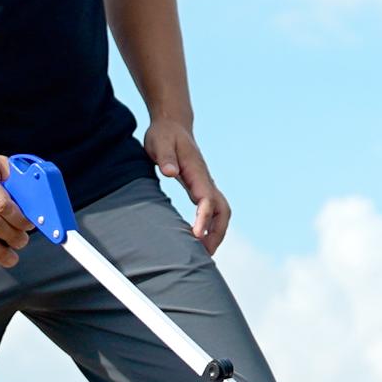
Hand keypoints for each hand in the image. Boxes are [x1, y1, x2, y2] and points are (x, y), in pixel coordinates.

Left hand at [145, 116, 230, 252]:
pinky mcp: (200, 189)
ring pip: (221, 213)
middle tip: (203, 255)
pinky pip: (212, 212)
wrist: (172, 126)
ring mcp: (205, 185)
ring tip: (202, 254)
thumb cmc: (164, 135)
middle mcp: (206, 180)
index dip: (204, 219)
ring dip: (216, 233)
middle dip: (217, 233)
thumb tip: (170, 172)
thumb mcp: (159, 142)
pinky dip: (210, 228)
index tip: (196, 236)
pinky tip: (198, 241)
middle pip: (223, 210)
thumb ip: (165, 156)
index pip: (207, 199)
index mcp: (197, 171)